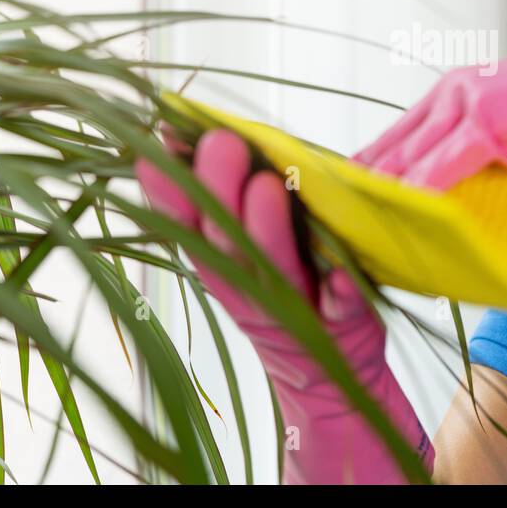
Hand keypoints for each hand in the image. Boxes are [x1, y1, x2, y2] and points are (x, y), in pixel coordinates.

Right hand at [135, 125, 433, 482]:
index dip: (170, 189)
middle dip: (218, 193)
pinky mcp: (345, 327)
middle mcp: (252, 289)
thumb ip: (228, 193)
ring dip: (266, 233)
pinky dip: (339, 294)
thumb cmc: (296, 285)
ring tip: (266, 187)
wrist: (335, 376)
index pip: (188, 223)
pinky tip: (341, 276)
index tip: (161, 143)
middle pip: (226, 243)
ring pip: (273, 273)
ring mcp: (297, 311)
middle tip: (220, 143)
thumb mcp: (254, 240)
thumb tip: (185, 130)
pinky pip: (341, 310)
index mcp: (226, 263)